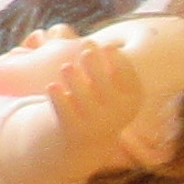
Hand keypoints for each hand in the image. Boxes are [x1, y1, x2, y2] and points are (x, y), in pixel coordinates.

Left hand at [41, 37, 147, 151]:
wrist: (89, 139)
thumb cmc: (102, 99)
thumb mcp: (112, 86)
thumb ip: (105, 67)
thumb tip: (93, 44)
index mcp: (131, 99)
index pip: (128, 76)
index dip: (117, 59)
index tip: (107, 47)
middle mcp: (117, 113)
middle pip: (104, 84)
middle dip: (94, 65)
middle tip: (86, 52)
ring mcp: (96, 122)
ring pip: (82, 96)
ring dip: (73, 78)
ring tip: (66, 67)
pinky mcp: (74, 130)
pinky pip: (64, 111)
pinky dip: (57, 97)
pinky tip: (52, 86)